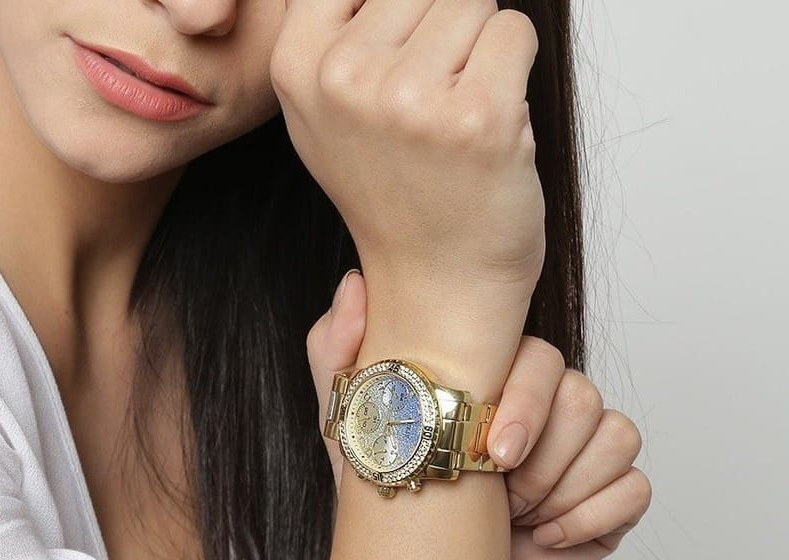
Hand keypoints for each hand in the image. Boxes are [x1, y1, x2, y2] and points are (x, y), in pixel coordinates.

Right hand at [272, 1, 545, 352]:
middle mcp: (345, 79)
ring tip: (453, 118)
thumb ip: (337, 26)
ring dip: (479, 54)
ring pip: (474, 0)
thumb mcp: (328, 108)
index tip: (398, 58)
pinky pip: (514, 31)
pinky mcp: (478, 116)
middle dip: (441, 31)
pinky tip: (485, 126)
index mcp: (298, 67)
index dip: (395, 11)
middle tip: (429, 103)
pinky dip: (514, 73)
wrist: (437, 279)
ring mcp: (410, 99)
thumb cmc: (395, 191)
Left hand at [308, 270, 652, 559]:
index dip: (527, 403)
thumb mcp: (348, 433)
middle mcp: (546, 411)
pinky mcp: (606, 504)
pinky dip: (593, 516)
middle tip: (501, 495)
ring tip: (518, 518)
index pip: (541, 356)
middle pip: (585, 395)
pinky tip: (547, 538)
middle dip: (542, 458)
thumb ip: (337, 356)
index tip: (493, 456)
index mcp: (497, 385)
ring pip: (618, 435)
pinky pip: (636, 489)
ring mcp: (580, 456)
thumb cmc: (389, 505)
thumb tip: (354, 285)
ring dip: (564, 488)